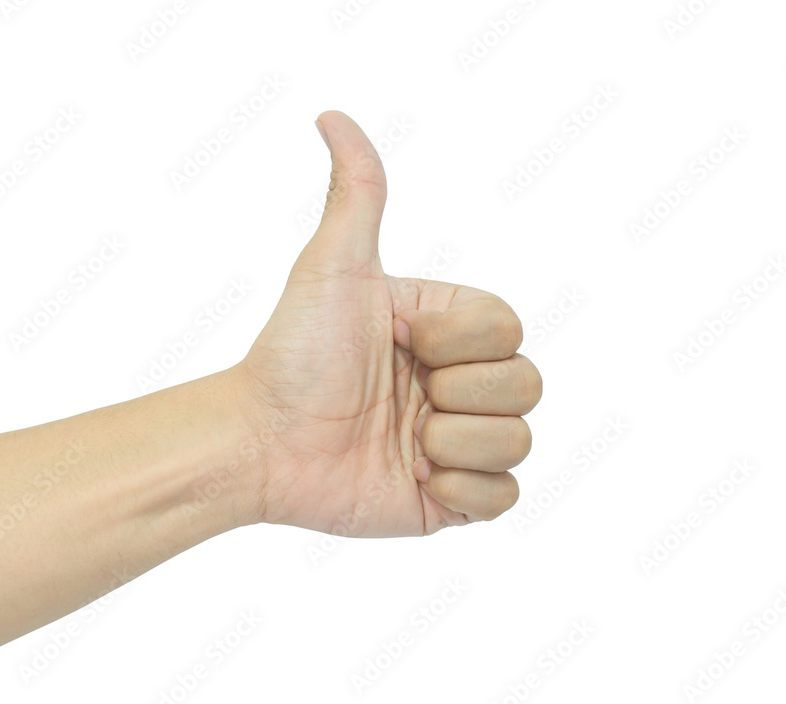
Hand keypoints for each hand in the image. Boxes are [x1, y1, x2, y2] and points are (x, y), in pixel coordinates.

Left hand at [235, 111, 541, 535]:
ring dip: (456, 443)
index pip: (510, 329)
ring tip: (401, 443)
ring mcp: (456, 444)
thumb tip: (333, 115)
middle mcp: (456, 384)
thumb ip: (358, 194)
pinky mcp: (448, 500)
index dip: (460, 339)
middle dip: (461, 392)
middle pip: (528, 385)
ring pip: (518, 441)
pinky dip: (466, 491)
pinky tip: (415, 479)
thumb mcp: (333, 268)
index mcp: (444, 330)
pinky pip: (505, 498)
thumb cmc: (292, 353)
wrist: (263, 443)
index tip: (399, 340)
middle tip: (403, 398)